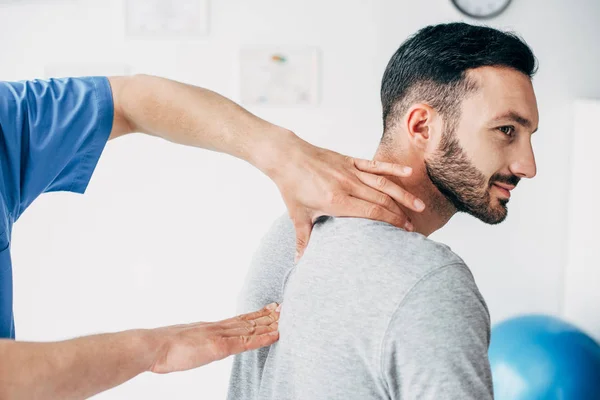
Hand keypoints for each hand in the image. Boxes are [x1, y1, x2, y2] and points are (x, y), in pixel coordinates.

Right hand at [148, 303, 279, 373]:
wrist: (152, 346)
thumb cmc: (161, 349)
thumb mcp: (182, 343)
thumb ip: (194, 343)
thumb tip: (199, 346)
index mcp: (209, 328)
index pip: (237, 319)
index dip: (254, 315)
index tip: (268, 309)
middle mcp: (217, 328)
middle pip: (247, 320)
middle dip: (266, 315)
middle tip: (283, 308)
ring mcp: (219, 336)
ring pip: (250, 328)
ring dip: (269, 324)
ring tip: (285, 318)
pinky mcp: (219, 347)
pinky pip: (246, 342)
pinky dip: (262, 338)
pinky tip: (275, 335)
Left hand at [266, 133, 424, 260]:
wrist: (286, 157)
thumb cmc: (291, 186)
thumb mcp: (297, 215)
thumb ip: (303, 240)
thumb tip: (298, 263)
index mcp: (336, 201)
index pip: (371, 213)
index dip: (390, 222)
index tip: (403, 232)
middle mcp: (347, 185)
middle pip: (382, 201)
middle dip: (399, 214)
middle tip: (413, 227)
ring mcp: (350, 171)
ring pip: (383, 183)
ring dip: (403, 195)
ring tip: (419, 206)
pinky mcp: (350, 160)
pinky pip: (375, 165)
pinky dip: (393, 168)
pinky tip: (408, 172)